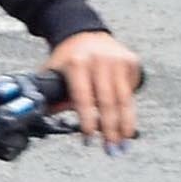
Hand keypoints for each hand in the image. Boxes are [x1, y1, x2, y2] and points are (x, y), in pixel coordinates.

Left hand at [47, 29, 143, 146]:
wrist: (85, 33)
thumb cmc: (68, 58)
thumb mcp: (54, 71)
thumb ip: (52, 94)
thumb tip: (49, 118)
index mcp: (77, 63)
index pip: (83, 96)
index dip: (87, 119)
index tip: (88, 138)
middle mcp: (100, 61)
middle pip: (108, 101)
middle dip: (110, 128)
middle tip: (111, 148)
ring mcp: (118, 60)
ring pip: (124, 100)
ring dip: (124, 125)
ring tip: (123, 143)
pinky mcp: (132, 62)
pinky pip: (131, 92)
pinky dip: (129, 111)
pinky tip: (127, 127)